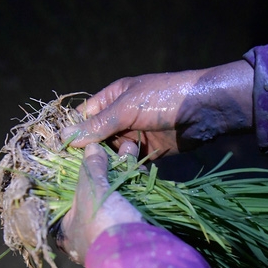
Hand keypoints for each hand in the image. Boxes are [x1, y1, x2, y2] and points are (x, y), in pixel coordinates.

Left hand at [58, 142, 144, 264]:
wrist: (137, 254)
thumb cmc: (102, 224)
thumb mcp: (91, 191)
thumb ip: (91, 168)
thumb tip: (91, 147)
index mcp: (68, 229)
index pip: (70, 195)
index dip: (82, 172)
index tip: (91, 154)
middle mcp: (88, 234)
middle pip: (97, 193)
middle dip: (108, 169)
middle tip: (117, 149)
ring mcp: (114, 233)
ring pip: (118, 196)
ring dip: (125, 172)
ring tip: (131, 149)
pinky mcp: (135, 231)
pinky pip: (133, 203)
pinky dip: (137, 186)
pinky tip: (141, 167)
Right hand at [61, 60, 254, 158]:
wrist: (205, 110)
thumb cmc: (164, 98)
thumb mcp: (127, 108)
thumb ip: (98, 125)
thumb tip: (64, 136)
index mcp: (112, 98)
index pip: (84, 116)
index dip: (73, 132)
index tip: (62, 151)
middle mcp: (121, 117)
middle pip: (97, 139)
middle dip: (95, 151)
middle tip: (92, 163)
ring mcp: (136, 134)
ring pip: (113, 153)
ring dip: (116, 159)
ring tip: (128, 155)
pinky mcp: (150, 151)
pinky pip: (132, 162)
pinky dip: (130, 167)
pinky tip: (132, 169)